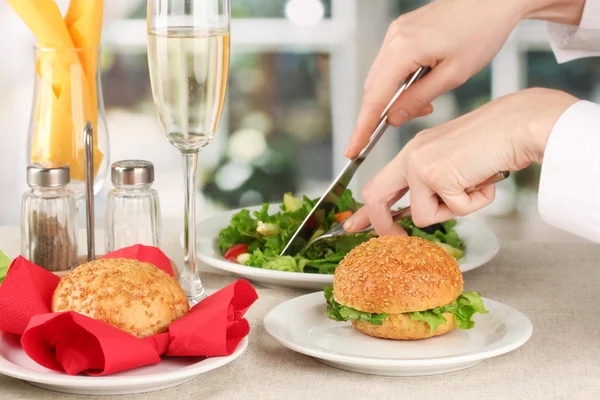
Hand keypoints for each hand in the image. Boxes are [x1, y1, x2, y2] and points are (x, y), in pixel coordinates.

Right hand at [344, 0, 528, 157]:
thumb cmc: (482, 30)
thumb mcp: (453, 75)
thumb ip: (418, 99)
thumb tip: (393, 119)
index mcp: (403, 49)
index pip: (374, 99)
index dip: (362, 128)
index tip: (353, 150)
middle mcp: (393, 38)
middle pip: (373, 88)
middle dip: (382, 113)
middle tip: (404, 124)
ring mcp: (396, 32)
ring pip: (382, 76)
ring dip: (394, 96)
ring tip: (425, 104)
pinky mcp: (404, 30)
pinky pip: (392, 62)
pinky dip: (400, 80)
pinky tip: (422, 85)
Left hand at [344, 88, 578, 234]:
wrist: (518, 125)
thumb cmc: (493, 144)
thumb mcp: (452, 164)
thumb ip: (431, 185)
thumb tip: (417, 215)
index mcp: (413, 152)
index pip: (378, 184)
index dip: (366, 211)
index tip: (354, 226)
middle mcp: (411, 156)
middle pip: (376, 197)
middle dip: (384, 226)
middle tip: (397, 238)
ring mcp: (421, 165)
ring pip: (423, 216)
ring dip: (452, 211)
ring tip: (473, 186)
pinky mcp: (437, 175)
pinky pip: (453, 211)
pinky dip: (474, 204)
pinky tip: (484, 181)